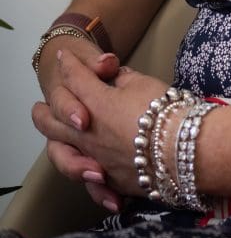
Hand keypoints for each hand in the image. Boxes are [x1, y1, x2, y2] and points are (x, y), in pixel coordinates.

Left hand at [33, 49, 168, 199]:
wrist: (184, 148)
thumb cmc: (164, 110)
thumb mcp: (143, 82)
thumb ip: (121, 78)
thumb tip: (111, 76)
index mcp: (97, 104)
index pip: (77, 80)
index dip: (70, 65)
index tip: (65, 57)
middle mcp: (89, 133)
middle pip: (55, 120)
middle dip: (44, 110)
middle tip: (38, 106)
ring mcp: (97, 159)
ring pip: (61, 153)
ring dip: (52, 141)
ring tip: (52, 138)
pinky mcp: (111, 180)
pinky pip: (87, 180)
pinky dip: (81, 173)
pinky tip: (83, 169)